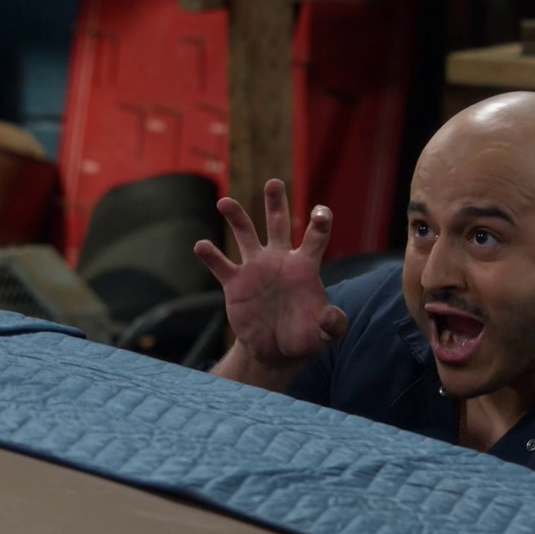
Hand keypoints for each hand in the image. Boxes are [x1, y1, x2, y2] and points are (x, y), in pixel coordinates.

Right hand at [194, 179, 347, 366]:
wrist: (275, 351)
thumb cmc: (305, 337)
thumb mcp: (324, 334)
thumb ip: (332, 324)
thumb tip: (330, 316)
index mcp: (305, 266)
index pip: (314, 237)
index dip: (319, 223)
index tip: (321, 212)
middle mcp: (279, 260)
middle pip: (278, 223)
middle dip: (276, 203)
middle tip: (274, 182)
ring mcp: (256, 268)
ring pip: (245, 235)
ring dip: (236, 217)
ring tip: (225, 202)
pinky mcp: (235, 283)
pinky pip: (221, 265)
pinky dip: (211, 255)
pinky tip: (202, 246)